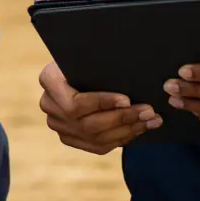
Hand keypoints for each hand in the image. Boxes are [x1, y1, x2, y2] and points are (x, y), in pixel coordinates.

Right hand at [38, 59, 161, 153]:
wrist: (74, 68)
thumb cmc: (85, 57)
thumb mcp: (87, 54)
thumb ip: (98, 65)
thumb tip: (128, 67)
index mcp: (49, 80)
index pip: (75, 102)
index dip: (102, 103)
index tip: (127, 99)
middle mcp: (49, 106)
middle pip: (88, 124)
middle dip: (122, 118)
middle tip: (148, 111)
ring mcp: (58, 126)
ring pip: (96, 138)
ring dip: (127, 130)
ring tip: (150, 120)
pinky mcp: (70, 138)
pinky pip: (98, 146)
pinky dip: (121, 138)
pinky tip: (139, 129)